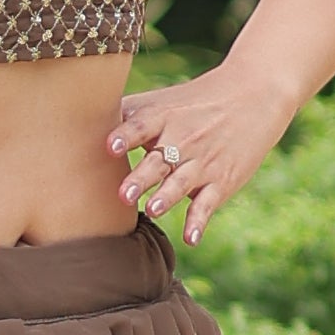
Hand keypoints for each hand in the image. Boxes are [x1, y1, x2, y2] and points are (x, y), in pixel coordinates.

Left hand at [109, 68, 297, 245]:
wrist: (254, 95)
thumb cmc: (195, 101)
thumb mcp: (164, 100)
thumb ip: (127, 113)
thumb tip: (79, 120)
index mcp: (165, 117)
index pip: (142, 126)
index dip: (126, 136)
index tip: (110, 146)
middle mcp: (183, 140)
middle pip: (158, 161)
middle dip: (141, 178)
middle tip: (122, 194)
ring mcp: (203, 162)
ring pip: (182, 182)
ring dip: (167, 197)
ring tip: (153, 209)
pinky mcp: (221, 181)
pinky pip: (208, 204)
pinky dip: (199, 222)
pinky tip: (190, 239)